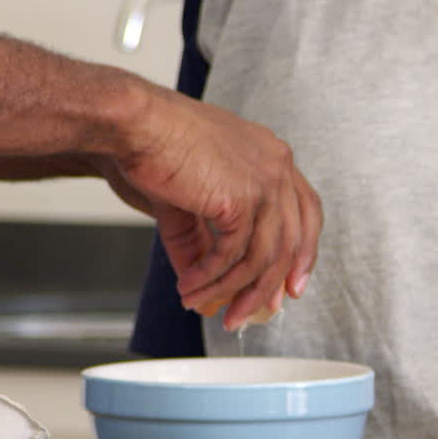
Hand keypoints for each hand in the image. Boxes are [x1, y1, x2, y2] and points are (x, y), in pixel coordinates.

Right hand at [109, 87, 321, 330]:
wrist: (132, 125)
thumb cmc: (152, 146)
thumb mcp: (186, 202)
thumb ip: (200, 240)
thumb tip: (203, 281)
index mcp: (269, 155)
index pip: (305, 211)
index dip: (301, 253)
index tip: (290, 286)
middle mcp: (276, 164)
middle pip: (292, 240)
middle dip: (268, 285)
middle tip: (246, 313)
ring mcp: (265, 180)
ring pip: (263, 256)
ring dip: (230, 289)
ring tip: (200, 303)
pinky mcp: (243, 197)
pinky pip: (235, 255)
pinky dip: (211, 278)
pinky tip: (190, 285)